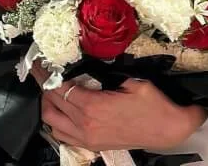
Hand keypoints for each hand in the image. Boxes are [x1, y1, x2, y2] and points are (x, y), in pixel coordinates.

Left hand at [41, 78, 207, 151]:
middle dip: (43, 85)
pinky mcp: (93, 146)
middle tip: (42, 71)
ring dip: (48, 104)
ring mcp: (88, 138)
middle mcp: (85, 124)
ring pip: (51, 121)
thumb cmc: (153, 104)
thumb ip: (104, 73)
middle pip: (50, 102)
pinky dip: (56, 122)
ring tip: (51, 90)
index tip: (37, 62)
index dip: (44, 74)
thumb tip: (86, 65)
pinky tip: (62, 109)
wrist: (170, 130)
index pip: (56, 87)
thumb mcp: (129, 81)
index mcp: (92, 106)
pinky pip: (63, 136)